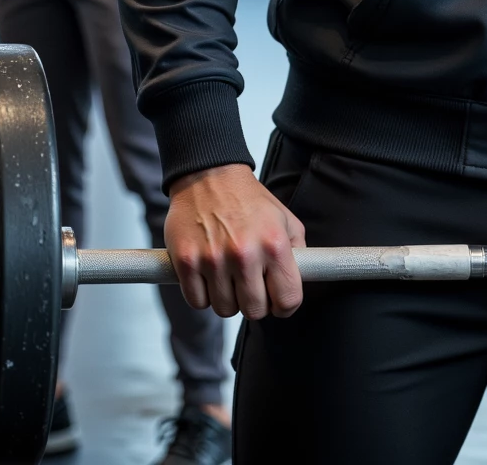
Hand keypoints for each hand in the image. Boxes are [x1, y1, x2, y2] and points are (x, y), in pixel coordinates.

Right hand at [165, 163, 305, 319]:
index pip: (288, 299)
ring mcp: (213, 259)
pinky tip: (209, 275)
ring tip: (229, 275)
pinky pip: (198, 301)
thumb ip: (297, 251)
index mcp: (274, 243)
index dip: (284, 306)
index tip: (278, 302)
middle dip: (254, 302)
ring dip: (227, 298)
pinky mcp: (186, 262)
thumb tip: (301, 281)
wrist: (210, 176)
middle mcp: (245, 254)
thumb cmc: (248, 200)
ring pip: (225, 309)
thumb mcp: (285, 218)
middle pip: (254, 311)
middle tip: (250, 285)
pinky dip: (203, 294)